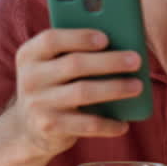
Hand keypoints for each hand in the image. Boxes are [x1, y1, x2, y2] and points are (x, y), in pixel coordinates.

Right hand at [10, 28, 141, 156]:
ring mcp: (38, 103)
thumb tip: (123, 43)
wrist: (28, 127)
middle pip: (74, 64)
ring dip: (114, 88)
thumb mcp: (55, 64)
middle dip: (109, 61)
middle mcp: (30, 77)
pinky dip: (107, 124)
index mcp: (31, 54)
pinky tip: (124, 124)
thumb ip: (78, 50)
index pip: (52, 39)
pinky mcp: (49, 127)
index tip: (106, 38)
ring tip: (138, 86)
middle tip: (136, 60)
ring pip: (83, 92)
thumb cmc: (55, 84)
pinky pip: (85, 124)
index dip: (80, 37)